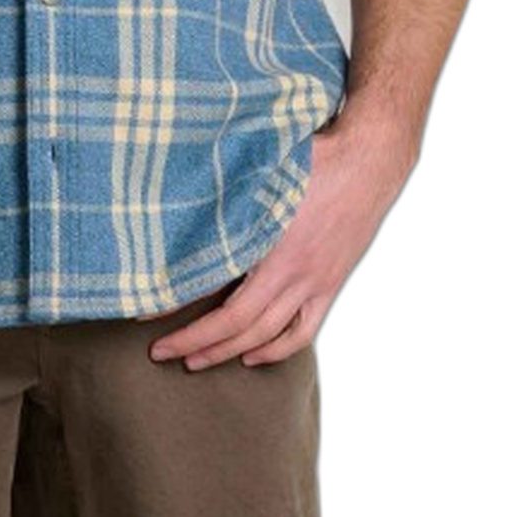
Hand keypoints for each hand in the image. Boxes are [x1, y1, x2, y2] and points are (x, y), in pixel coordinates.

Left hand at [148, 115, 418, 368]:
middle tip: (162, 353)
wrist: (370, 159)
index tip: (147, 318)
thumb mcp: (265, 171)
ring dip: (229, 352)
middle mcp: (294, 273)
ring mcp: (316, 283)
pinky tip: (253, 356)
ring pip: (268, 334)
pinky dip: (277, 350)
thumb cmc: (314, 155)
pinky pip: (303, 330)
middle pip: (238, 325)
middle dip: (196, 343)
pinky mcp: (331, 284)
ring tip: (196, 361)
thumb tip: (184, 205)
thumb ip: (229, 196)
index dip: (181, 312)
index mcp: (272, 245)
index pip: (218, 296)